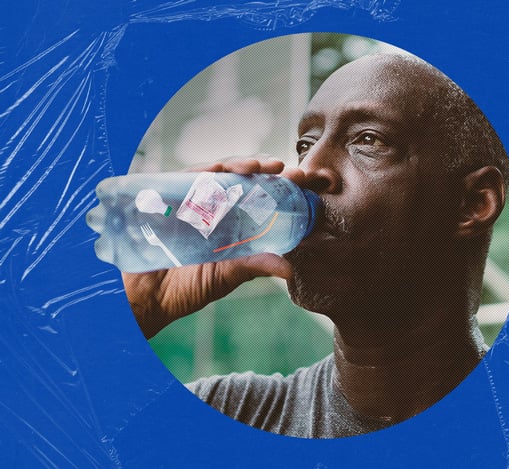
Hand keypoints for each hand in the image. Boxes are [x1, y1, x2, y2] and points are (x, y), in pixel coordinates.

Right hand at [122, 157, 294, 338]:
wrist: (144, 298)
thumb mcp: (226, 276)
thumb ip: (254, 266)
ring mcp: (193, 199)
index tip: (306, 184)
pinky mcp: (169, 196)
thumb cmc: (185, 287)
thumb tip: (289, 268)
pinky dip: (206, 170)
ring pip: (221, 172)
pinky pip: (188, 177)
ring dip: (242, 165)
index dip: (283, 188)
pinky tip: (222, 168)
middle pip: (245, 179)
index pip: (262, 197)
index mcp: (233, 222)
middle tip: (292, 173)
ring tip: (263, 166)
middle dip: (269, 171)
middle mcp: (215, 206)